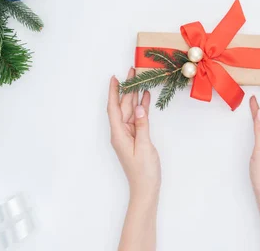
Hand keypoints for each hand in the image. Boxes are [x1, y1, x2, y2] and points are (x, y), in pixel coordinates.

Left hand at [108, 68, 160, 200]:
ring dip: (135, 97)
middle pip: (122, 107)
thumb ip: (142, 125)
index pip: (113, 109)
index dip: (113, 93)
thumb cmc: (144, 171)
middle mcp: (121, 133)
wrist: (146, 189)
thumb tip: (138, 107)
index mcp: (119, 134)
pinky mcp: (136, 138)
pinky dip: (141, 109)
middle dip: (127, 89)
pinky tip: (145, 98)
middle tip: (133, 71)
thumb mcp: (144, 146)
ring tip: (140, 80)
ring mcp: (128, 135)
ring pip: (130, 111)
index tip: (114, 78)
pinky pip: (137, 119)